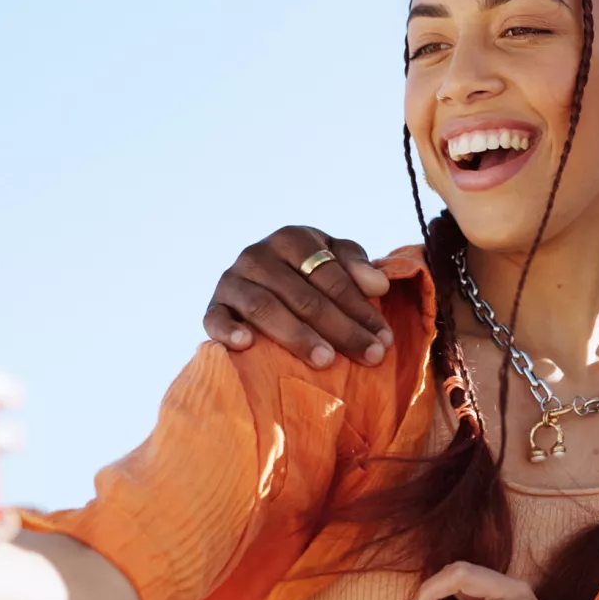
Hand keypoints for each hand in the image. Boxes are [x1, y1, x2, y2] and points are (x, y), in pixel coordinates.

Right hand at [202, 225, 392, 367]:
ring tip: (326, 360)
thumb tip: (378, 285)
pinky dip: (229, 331)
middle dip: (342, 329)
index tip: (384, 340)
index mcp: (292, 239)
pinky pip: (216, 319)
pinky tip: (247, 345)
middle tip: (369, 357)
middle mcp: (258, 254)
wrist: (260, 284)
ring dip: (298, 336)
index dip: (361, 309)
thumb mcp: (336, 260)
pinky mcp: (214, 306)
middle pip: (304, 297)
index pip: (331, 276)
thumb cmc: (308, 274)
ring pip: (266, 308)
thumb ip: (357, 267)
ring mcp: (232, 280)